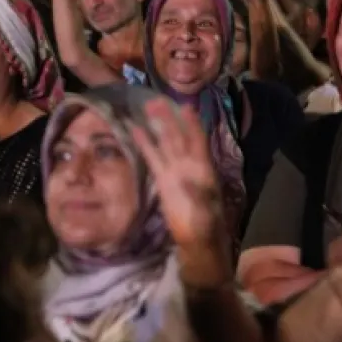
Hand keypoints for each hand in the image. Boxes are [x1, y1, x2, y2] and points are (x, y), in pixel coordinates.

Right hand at [132, 99, 230, 283]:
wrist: (197, 242)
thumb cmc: (204, 226)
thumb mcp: (204, 211)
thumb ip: (196, 195)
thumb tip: (187, 180)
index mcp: (204, 169)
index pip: (198, 140)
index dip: (192, 123)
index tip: (186, 104)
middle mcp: (190, 166)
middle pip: (179, 136)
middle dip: (170, 118)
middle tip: (158, 99)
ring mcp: (175, 172)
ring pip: (166, 143)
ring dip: (158, 125)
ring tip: (148, 106)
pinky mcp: (163, 181)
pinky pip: (154, 158)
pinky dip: (146, 144)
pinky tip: (137, 131)